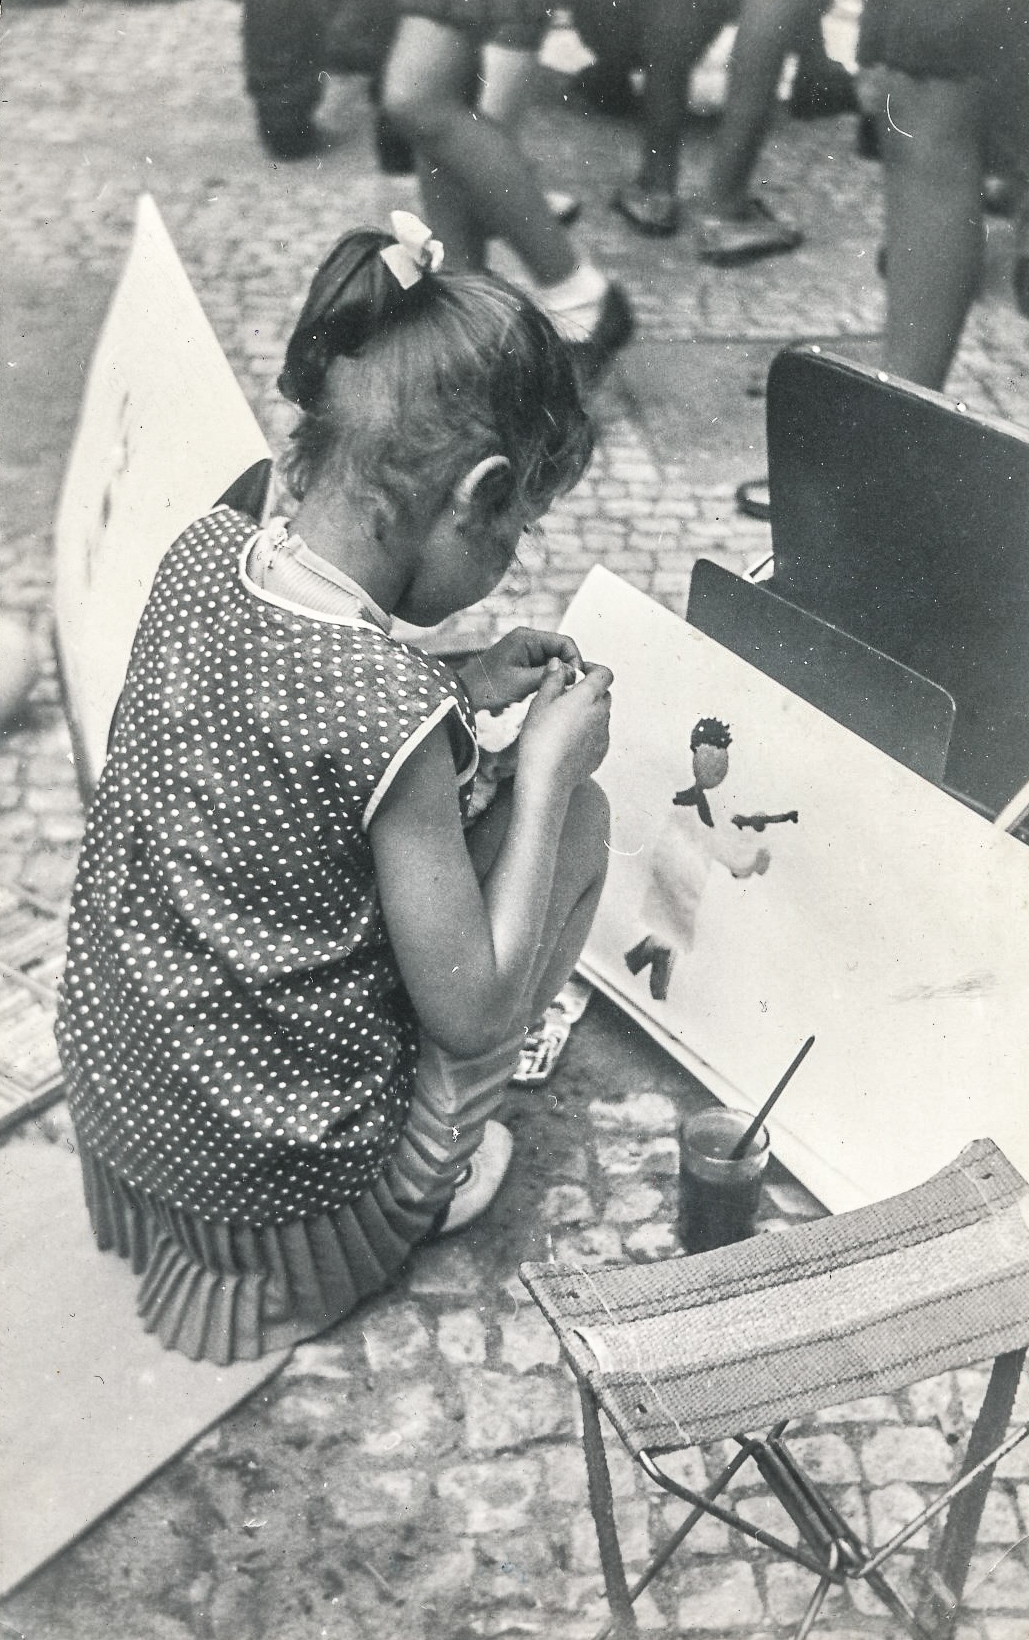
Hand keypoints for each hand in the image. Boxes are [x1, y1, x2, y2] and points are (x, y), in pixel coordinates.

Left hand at [460, 628, 584, 712]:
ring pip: (554, 662)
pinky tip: (548, 693)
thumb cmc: (487, 689)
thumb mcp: (521, 683)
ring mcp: (524, 652)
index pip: (565, 642)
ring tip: (559, 693)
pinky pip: (544, 669)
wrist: (463, 697)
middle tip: (571, 690)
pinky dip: (549, 680)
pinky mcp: (522, 665)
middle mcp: (527, 640)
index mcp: (527, 637)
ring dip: (559, 676)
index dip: (575, 660)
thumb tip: (575, 674)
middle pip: (561, 651)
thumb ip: (549, 676)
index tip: (577, 681)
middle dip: (569, 669)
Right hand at [517, 658, 613, 791]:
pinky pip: (599, 735)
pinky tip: (568, 740)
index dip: (594, 670)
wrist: (546, 777)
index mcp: (588, 696)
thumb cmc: (540, 738)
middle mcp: (602, 713)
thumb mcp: (540, 702)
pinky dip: (588, 733)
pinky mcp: (601, 752)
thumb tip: (558, 664)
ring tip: (565, 721)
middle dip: (590, 692)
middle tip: (567, 697)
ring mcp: (604, 734)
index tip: (578, 673)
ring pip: (602, 716)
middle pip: (604, 694)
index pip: (605, 674)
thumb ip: (552, 679)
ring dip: (589, 713)